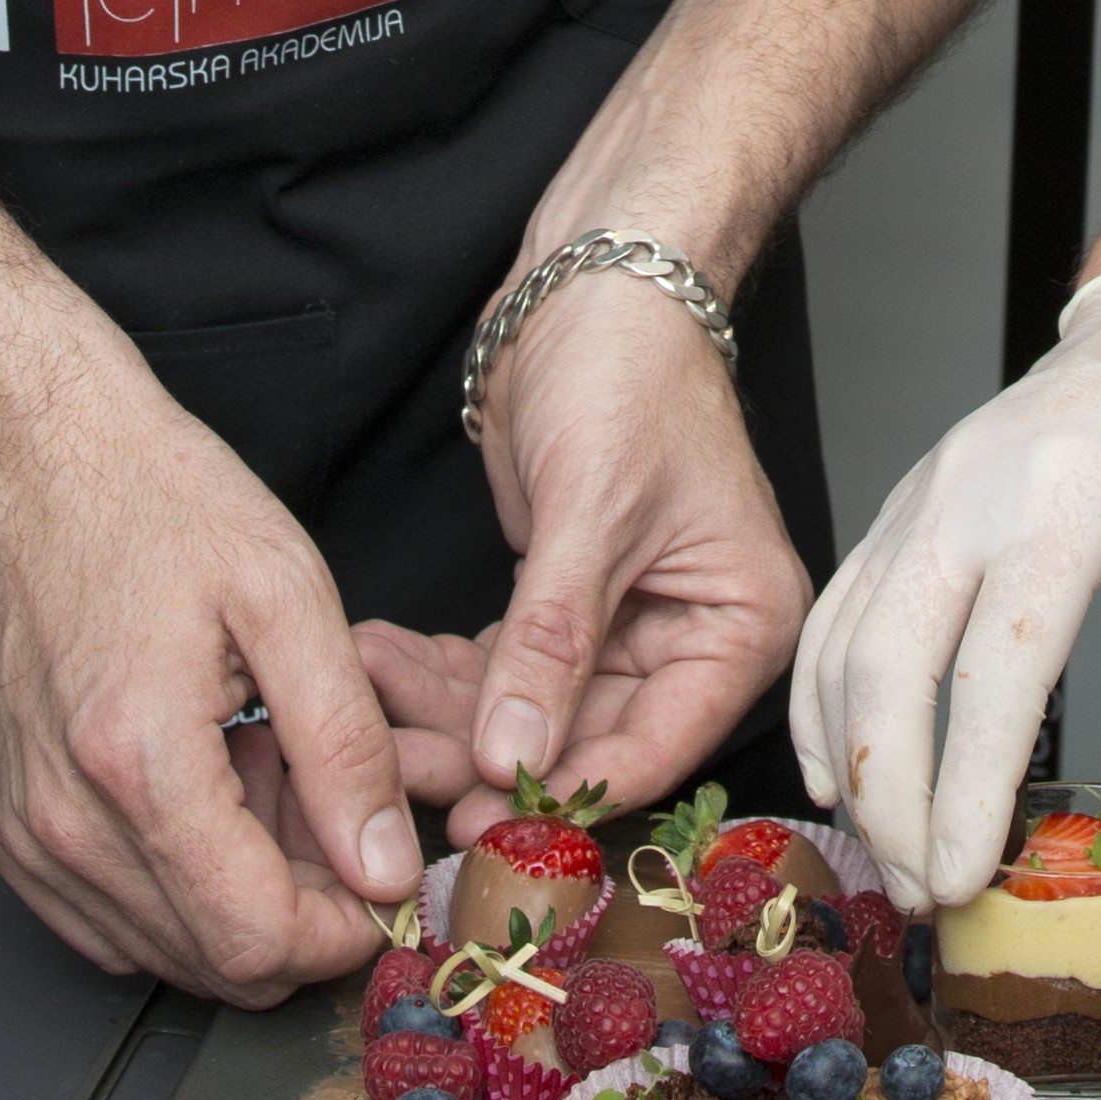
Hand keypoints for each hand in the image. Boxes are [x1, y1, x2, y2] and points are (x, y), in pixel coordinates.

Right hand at [0, 360, 423, 1000]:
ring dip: (235, 898)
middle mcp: (63, 821)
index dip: (344, 933)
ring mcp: (22, 831)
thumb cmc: (155, 502)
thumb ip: (346, 745)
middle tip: (336, 814)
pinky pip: (101, 915)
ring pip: (156, 950)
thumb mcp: (290, 597)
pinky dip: (171, 883)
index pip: (256, 941)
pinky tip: (208, 791)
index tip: (387, 884)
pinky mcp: (0, 825)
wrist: (34, 459)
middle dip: (298, 913)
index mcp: (140, 763)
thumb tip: (385, 865)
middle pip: (208, 962)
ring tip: (270, 779)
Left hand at [393, 262, 807, 822]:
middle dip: (483, 754)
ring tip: (361, 703)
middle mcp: (687, 640)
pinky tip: (374, 661)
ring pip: (526, 713)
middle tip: (391, 771)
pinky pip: (495, 668)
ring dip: (442, 716)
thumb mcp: (594, 508)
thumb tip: (512, 755)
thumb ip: (553, 640)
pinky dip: (435, 671)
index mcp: (739, 627)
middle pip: (581, 740)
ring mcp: (619, 627)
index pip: (653, 745)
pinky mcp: (557, 606)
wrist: (594, 280)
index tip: (482, 819)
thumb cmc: (633, 368)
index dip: (566, 788)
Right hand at [790, 259, 1100, 904]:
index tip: (962, 885)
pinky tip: (841, 771)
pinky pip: (839, 607)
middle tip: (924, 898)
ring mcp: (925, 489)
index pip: (995, 672)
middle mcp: (973, 490)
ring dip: (855, 759)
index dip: (966, 791)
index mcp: (1067, 503)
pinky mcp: (907, 500)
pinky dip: (823, 697)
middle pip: (892, 663)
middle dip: (894, 796)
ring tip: (891, 859)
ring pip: (847, 641)